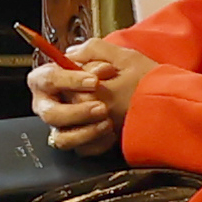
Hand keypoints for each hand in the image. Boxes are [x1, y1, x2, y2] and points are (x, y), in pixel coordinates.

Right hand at [25, 40, 145, 156]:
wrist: (155, 100)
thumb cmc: (132, 75)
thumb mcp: (117, 55)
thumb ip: (93, 51)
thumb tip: (75, 57)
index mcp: (54, 79)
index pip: (47, 79)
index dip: (67, 80)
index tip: (93, 82)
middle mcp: (54, 104)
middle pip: (50, 113)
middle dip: (77, 111)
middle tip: (102, 107)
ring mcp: (65, 126)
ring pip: (62, 138)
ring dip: (85, 132)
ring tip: (108, 122)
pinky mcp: (80, 142)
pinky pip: (82, 150)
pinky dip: (98, 143)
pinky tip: (113, 133)